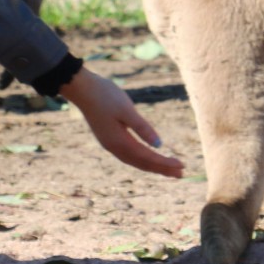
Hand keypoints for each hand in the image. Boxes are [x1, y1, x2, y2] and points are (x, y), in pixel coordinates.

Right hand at [57, 66, 184, 177]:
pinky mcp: (108, 138)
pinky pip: (129, 155)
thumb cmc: (105, 95)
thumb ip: (142, 128)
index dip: (165, 163)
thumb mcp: (126, 109)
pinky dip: (142, 159)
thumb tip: (159, 145)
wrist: (82, 89)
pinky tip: (148, 157)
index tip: (182, 166)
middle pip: (142, 163)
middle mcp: (114, 147)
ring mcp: (110, 144)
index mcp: (119, 142)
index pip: (148, 157)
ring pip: (135, 161)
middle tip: (181, 174)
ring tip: (168, 169)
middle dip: (162, 169)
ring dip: (153, 166)